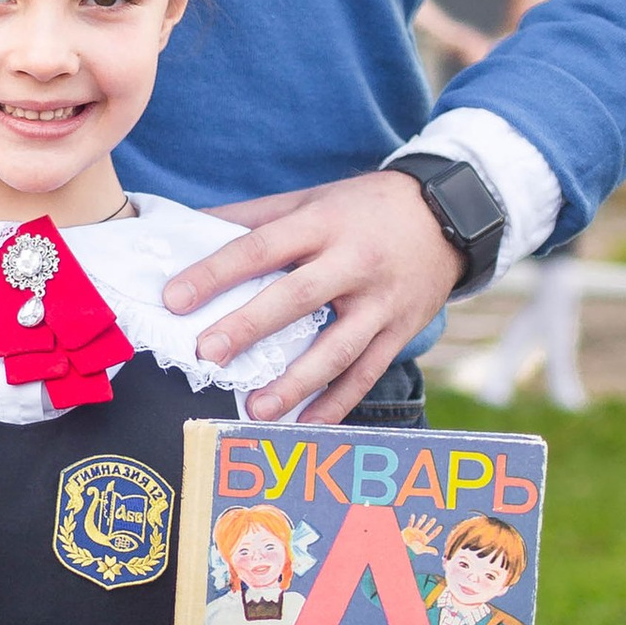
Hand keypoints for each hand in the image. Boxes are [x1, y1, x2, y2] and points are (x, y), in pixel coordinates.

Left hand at [162, 170, 463, 421]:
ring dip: (296, 383)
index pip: (261, 247)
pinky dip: (336, 404)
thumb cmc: (363, 209)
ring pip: (336, 348)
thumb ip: (252, 217)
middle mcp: (354, 263)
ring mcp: (381, 302)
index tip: (174, 298)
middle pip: (298, 298)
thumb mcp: (310, 199)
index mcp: (322, 224)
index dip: (216, 272)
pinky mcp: (400, 332)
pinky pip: (366, 374)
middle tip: (209, 354)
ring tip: (255, 409)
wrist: (451, 214)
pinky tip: (305, 425)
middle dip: (251, 327)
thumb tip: (189, 227)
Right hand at [399, 513, 442, 554]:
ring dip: (422, 520)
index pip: (432, 535)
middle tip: (434, 519)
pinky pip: (410, 523)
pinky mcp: (409, 530)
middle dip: (430, 523)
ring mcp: (414, 532)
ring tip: (425, 515)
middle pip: (427, 528)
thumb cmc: (412, 548)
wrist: (403, 545)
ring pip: (419, 524)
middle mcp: (420, 535)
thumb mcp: (422, 549)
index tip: (441, 526)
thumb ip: (429, 549)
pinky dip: (411, 519)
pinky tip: (413, 515)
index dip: (436, 531)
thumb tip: (437, 553)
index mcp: (424, 540)